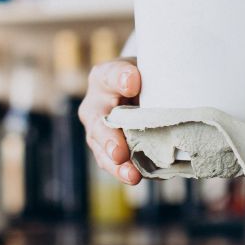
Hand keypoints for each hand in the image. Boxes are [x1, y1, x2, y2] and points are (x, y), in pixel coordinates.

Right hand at [77, 58, 142, 184]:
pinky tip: (148, 176)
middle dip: (110, 142)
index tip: (132, 83)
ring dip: (118, 167)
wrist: (143, 94)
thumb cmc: (142, 78)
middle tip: (119, 154)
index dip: (120, 79)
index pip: (109, 77)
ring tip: (132, 176)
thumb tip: (132, 83)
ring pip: (104, 153)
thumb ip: (138, 73)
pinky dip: (131, 172)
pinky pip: (118, 165)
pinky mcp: (113, 153)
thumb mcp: (143, 68)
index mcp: (102, 80)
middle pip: (99, 126)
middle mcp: (96, 109)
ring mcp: (101, 135)